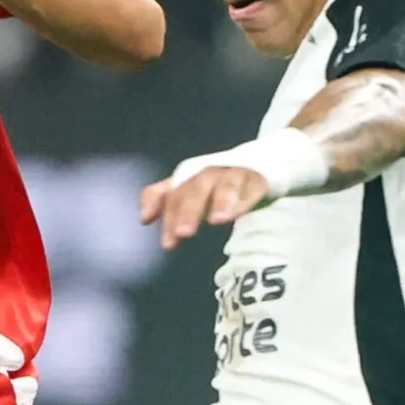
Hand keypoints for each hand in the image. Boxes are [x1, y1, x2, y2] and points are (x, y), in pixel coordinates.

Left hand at [139, 166, 271, 250]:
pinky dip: (245, 199)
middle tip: (184, 233)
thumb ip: (162, 200)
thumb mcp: (188, 190)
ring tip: (218, 220)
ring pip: (225, 185)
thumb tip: (144, 218)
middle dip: (188, 210)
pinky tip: (240, 213)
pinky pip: (251, 187)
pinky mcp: (256, 180)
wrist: (260, 161)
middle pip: (195, 188)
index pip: (173, 195)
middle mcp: (209, 173)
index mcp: (189, 177)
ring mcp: (233, 174)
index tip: (168, 244)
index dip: (169, 217)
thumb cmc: (216, 183)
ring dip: (221, 201)